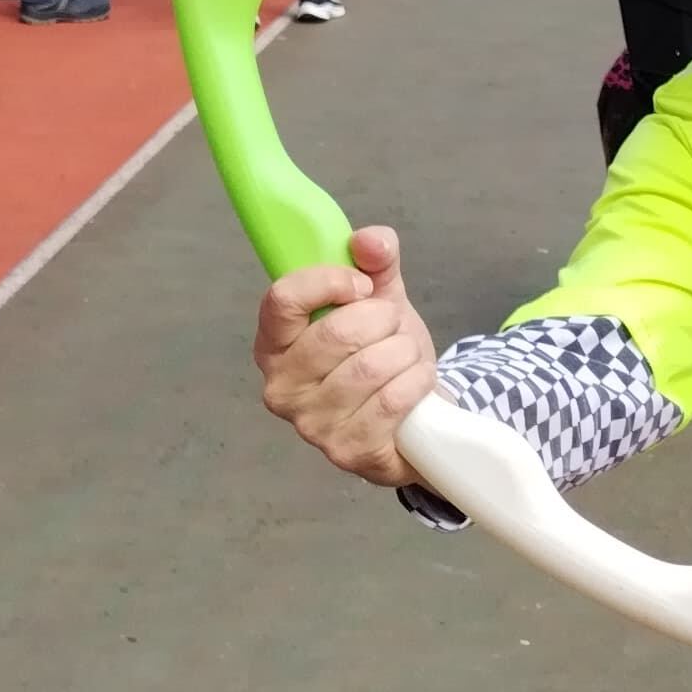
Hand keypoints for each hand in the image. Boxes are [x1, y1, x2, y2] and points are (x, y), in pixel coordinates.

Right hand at [255, 224, 435, 487]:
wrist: (413, 414)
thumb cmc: (383, 354)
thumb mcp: (380, 301)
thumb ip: (375, 262)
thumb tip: (371, 240)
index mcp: (274, 343)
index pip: (283, 299)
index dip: (330, 282)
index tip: (363, 286)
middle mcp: (280, 387)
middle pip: (337, 333)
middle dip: (384, 321)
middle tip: (396, 328)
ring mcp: (311, 425)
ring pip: (370, 367)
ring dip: (405, 353)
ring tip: (409, 356)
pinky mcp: (347, 451)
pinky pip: (391, 401)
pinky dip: (417, 382)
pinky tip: (418, 381)